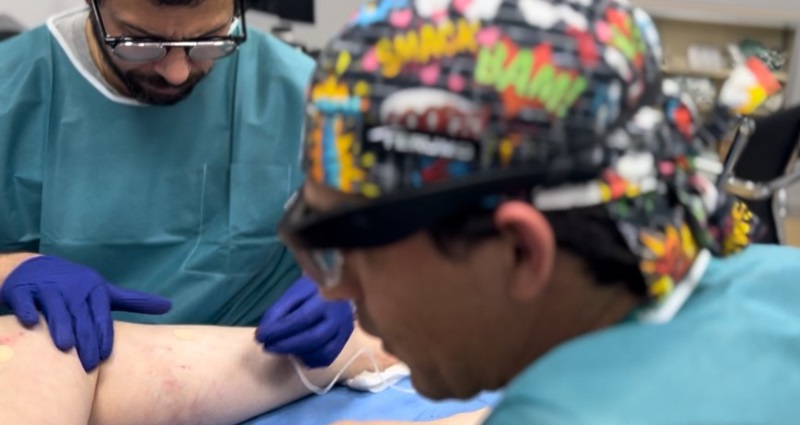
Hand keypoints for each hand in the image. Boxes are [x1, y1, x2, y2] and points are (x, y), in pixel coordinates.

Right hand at [0, 255, 171, 370]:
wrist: (36, 268)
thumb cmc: (77, 287)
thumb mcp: (105, 292)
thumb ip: (134, 301)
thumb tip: (169, 305)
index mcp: (94, 288)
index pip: (101, 315)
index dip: (103, 335)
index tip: (104, 356)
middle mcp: (73, 288)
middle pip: (81, 316)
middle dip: (86, 339)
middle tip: (89, 364)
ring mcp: (48, 287)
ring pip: (55, 308)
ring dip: (60, 326)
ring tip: (66, 347)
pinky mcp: (24, 290)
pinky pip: (25, 301)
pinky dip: (26, 311)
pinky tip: (30, 323)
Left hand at [256, 275, 353, 367]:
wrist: (339, 287)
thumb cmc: (312, 289)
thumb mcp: (294, 292)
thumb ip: (278, 311)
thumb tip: (263, 334)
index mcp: (326, 298)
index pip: (301, 319)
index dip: (278, 330)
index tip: (260, 336)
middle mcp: (339, 316)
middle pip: (314, 338)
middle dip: (286, 345)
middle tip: (267, 347)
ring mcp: (345, 330)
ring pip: (323, 352)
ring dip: (298, 354)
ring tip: (282, 348)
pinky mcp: (345, 340)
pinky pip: (328, 358)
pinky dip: (310, 360)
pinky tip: (299, 353)